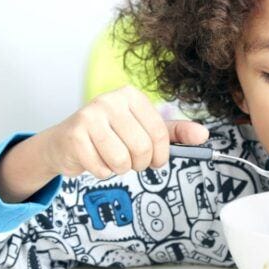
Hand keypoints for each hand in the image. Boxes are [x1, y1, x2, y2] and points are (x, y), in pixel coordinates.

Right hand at [41, 86, 208, 178]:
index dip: (161, 154)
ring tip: (110, 157)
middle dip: (138, 163)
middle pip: (141, 148)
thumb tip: (203, 135)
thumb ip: (174, 133)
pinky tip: (94, 159)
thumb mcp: (143, 129)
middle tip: (128, 160)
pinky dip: (101, 171)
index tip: (155, 160)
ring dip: (119, 168)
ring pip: (121, 160)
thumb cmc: (109, 135)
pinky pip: (101, 168)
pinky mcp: (75, 136)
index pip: (159, 132)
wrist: (65, 143)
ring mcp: (90, 116)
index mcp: (131, 96)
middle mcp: (110, 100)